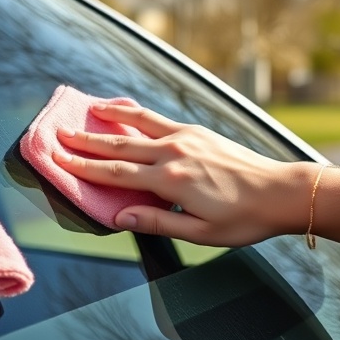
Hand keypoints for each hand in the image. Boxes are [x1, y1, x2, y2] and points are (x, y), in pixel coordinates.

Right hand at [54, 103, 316, 245]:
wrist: (282, 192)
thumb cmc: (244, 218)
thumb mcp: (200, 232)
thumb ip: (157, 222)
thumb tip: (119, 217)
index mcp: (170, 180)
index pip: (114, 173)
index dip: (82, 167)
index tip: (57, 159)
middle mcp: (173, 152)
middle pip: (118, 145)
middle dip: (85, 140)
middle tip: (58, 133)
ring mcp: (185, 137)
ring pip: (137, 124)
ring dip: (108, 117)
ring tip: (87, 108)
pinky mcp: (197, 131)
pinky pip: (158, 119)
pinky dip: (136, 112)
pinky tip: (126, 110)